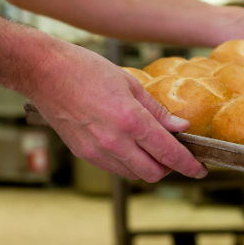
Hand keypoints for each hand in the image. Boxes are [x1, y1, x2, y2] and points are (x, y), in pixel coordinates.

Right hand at [24, 42, 207, 181]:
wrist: (43, 73)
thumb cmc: (85, 69)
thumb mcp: (129, 83)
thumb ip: (156, 110)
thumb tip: (180, 127)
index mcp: (131, 120)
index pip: (169, 153)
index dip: (189, 165)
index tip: (200, 169)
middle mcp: (114, 141)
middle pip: (154, 173)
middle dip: (169, 168)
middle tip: (175, 155)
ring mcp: (96, 150)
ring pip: (133, 175)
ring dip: (147, 167)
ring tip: (149, 149)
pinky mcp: (82, 153)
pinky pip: (113, 168)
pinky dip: (126, 163)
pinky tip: (127, 146)